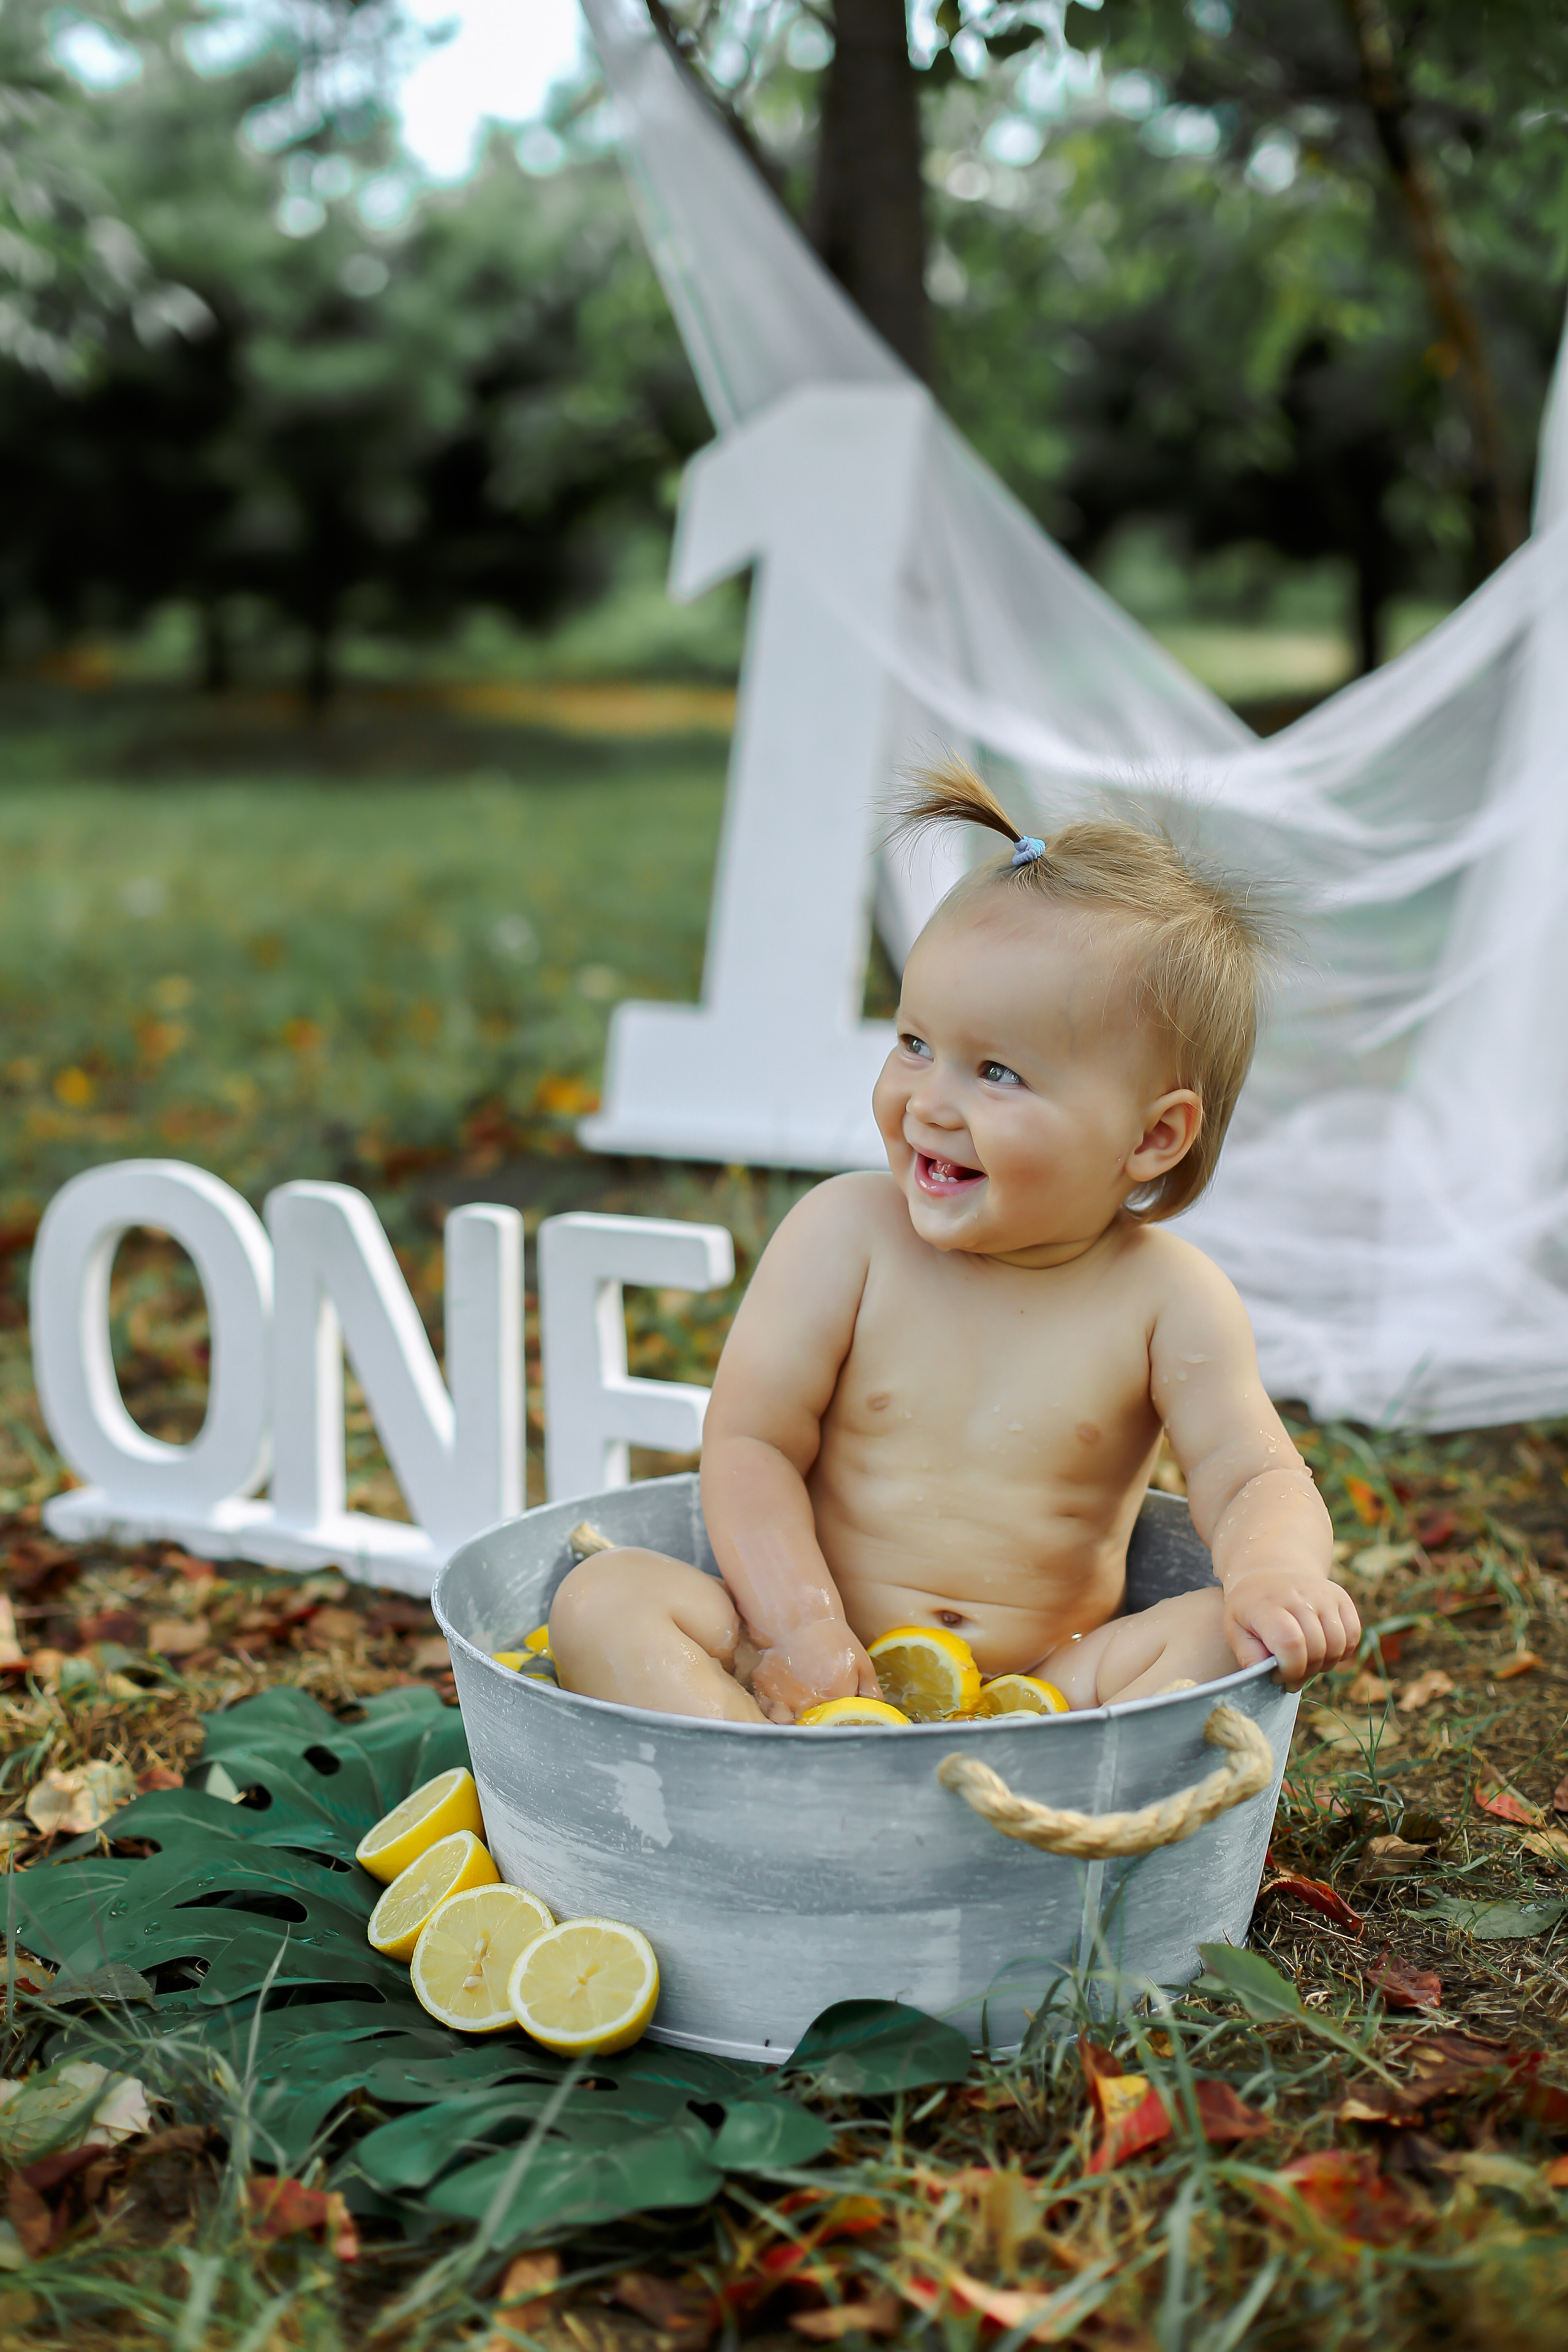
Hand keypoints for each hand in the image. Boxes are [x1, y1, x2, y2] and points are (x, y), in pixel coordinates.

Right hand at [750, 1617, 880, 1723]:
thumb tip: (876, 1714)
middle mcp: (808, 1702)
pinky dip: (774, 1711)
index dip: (838, 1726)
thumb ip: (871, 1692)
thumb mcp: (862, 1662)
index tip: (838, 1719)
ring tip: (800, 1708)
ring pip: (787, 1725)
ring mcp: (783, 1697)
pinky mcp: (764, 1689)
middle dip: (817, 1724)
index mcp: (836, 1696)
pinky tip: (783, 1700)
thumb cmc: (833, 1640)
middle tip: (819, 1709)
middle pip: (812, 1729)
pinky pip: (768, 1712)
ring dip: (794, 1721)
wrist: (798, 1618)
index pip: (838, 1727)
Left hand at [1224, 1569, 1360, 1688]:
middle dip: (1305, 1672)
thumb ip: (1248, 1655)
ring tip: (1305, 1663)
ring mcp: (1323, 1594)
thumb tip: (1266, 1675)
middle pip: (1316, 1649)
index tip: (1279, 1676)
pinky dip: (1342, 1652)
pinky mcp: (1341, 1597)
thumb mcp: (1235, 1629)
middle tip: (1291, 1675)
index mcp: (1268, 1604)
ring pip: (1337, 1645)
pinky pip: (1353, 1635)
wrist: (1268, 1573)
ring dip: (1324, 1664)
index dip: (1290, 1669)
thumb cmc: (1250, 1608)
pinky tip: (1322, 1652)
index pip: (1291, 1643)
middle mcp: (1299, 1596)